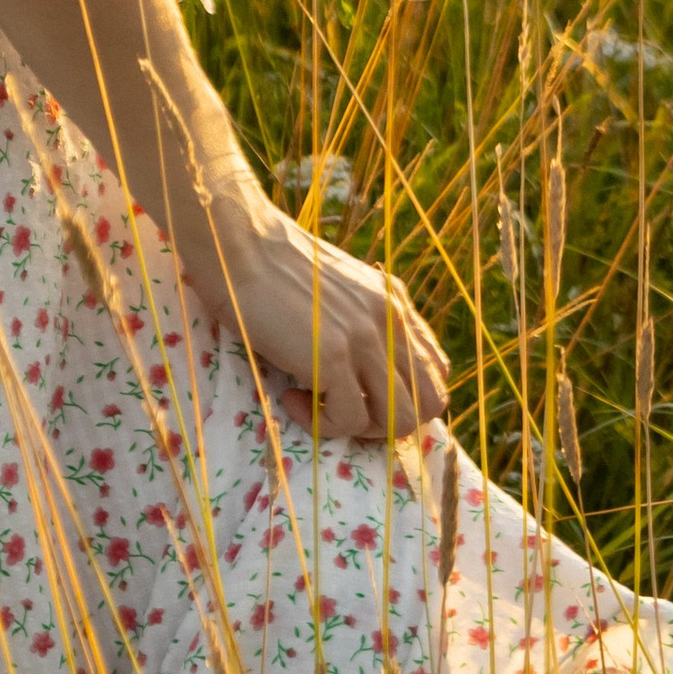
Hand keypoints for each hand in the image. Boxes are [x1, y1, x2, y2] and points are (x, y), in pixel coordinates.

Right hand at [190, 194, 448, 438]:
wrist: (237, 244)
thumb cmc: (270, 266)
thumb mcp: (337, 288)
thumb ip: (360, 318)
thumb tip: (360, 369)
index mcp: (394, 301)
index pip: (434, 370)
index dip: (404, 396)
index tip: (361, 395)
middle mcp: (391, 319)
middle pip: (430, 403)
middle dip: (390, 421)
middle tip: (344, 410)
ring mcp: (365, 339)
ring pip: (400, 421)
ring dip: (361, 429)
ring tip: (320, 408)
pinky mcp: (332, 357)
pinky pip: (349, 421)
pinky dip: (320, 423)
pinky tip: (291, 397)